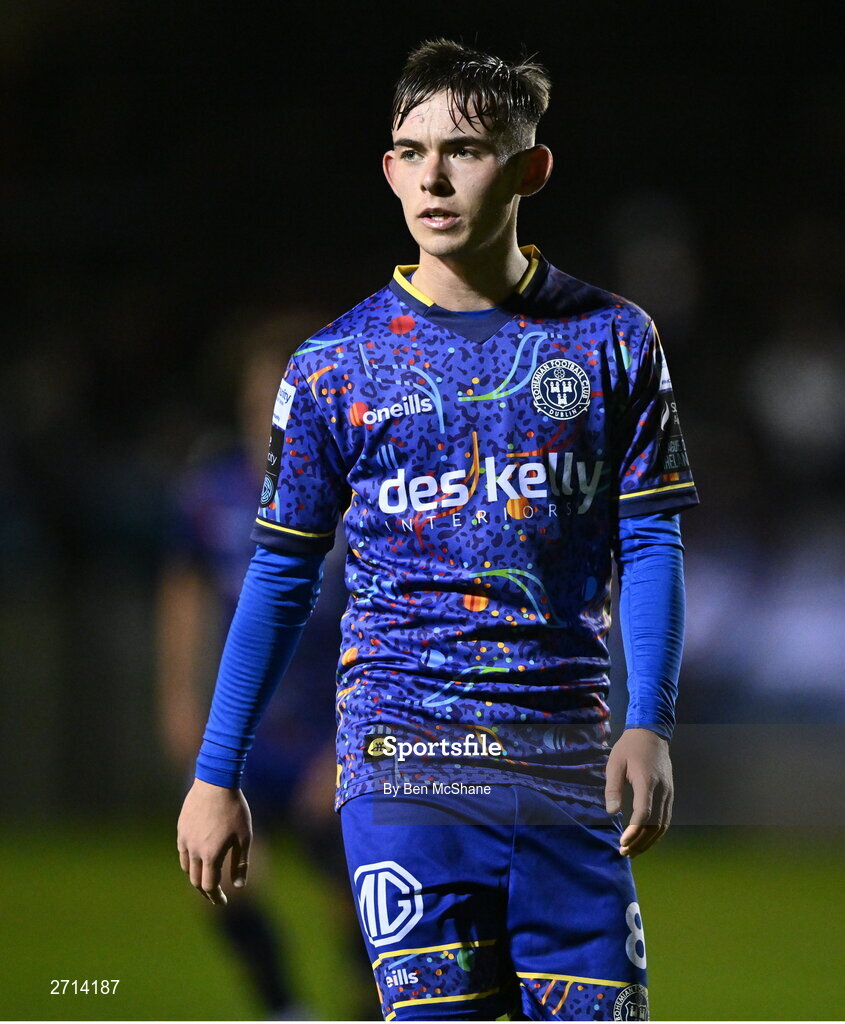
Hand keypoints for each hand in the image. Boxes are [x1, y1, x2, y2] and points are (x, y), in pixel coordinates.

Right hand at [177, 778, 251, 904]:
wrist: (215, 782)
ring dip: (196, 876)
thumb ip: (241, 863)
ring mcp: (185, 840)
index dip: (216, 897)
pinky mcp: (181, 829)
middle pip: (196, 880)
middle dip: (206, 891)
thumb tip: (239, 886)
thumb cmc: (234, 809)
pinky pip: (183, 852)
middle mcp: (195, 851)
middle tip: (215, 895)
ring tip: (206, 878)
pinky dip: (190, 861)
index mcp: (211, 855)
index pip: (209, 886)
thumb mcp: (244, 837)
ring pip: (187, 867)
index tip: (223, 902)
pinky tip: (198, 858)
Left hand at [604, 728, 672, 857]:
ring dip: (649, 841)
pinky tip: (645, 839)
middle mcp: (662, 790)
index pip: (644, 813)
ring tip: (633, 851)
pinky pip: (665, 819)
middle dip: (640, 841)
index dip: (634, 831)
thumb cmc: (630, 747)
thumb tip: (612, 812)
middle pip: (655, 824)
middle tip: (624, 852)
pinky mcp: (670, 794)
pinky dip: (656, 833)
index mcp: (647, 781)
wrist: (652, 733)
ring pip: (663, 825)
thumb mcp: (615, 763)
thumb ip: (613, 787)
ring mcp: (669, 793)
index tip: (622, 842)